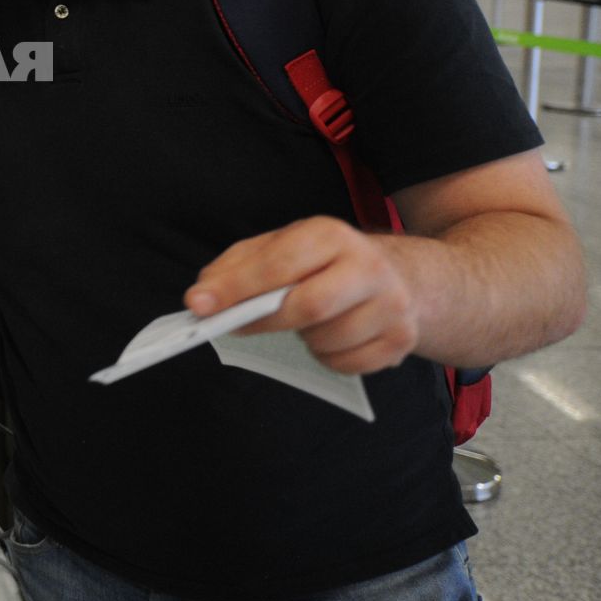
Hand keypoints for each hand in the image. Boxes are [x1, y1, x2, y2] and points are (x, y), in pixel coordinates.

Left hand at [184, 216, 420, 374]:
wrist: (399, 276)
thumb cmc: (323, 263)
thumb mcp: (278, 248)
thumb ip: (235, 268)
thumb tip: (201, 298)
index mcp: (331, 235)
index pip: (278, 264)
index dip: (235, 288)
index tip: (198, 306)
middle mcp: (368, 266)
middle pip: (308, 307)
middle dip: (264, 321)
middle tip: (239, 325)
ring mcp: (392, 305)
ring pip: (326, 341)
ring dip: (302, 339)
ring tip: (304, 322)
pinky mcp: (401, 341)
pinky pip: (346, 365)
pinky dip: (327, 358)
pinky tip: (331, 337)